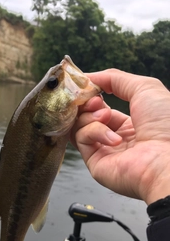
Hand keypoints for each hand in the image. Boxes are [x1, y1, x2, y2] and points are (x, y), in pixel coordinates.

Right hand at [71, 69, 169, 204]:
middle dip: (87, 103)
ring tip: (105, 116)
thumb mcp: (145, 88)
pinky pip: (81, 138)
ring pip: (79, 125)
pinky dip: (94, 132)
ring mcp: (103, 151)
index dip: (92, 95)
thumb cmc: (164, 123)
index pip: (100, 107)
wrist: (167, 159)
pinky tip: (113, 138)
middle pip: (86, 116)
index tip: (88, 86)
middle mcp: (114, 138)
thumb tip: (88, 77)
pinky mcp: (94, 163)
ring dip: (90, 116)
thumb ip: (115, 79)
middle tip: (96, 101)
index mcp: (129, 124)